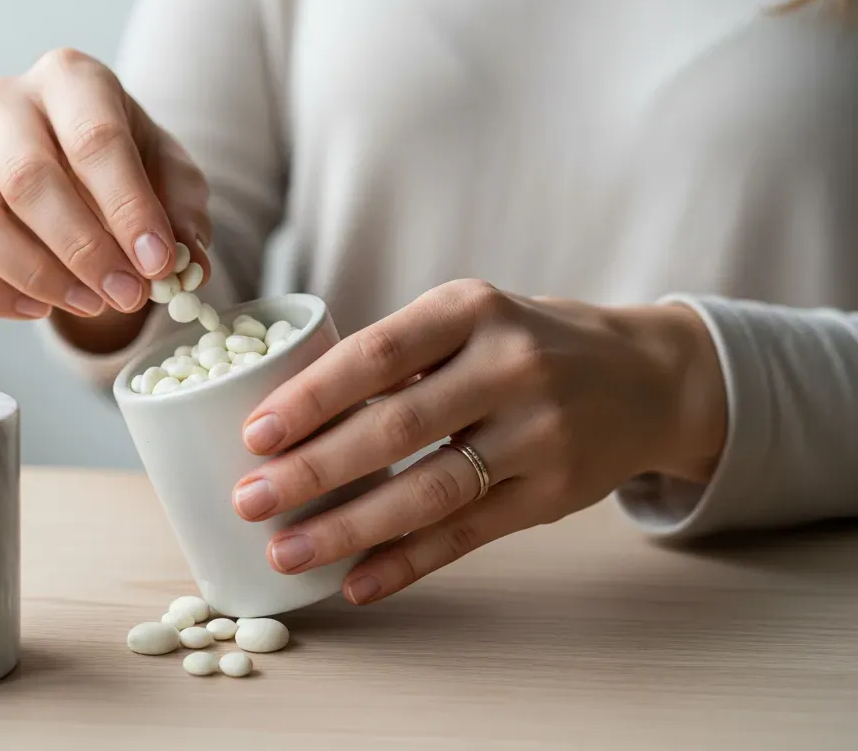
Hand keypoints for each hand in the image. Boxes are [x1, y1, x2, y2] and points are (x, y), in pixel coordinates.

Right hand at [0, 48, 209, 325]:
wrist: (84, 174)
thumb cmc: (130, 168)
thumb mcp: (174, 179)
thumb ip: (183, 215)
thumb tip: (188, 263)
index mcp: (70, 78)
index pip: (93, 138)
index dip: (127, 207)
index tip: (158, 262)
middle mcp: (5, 105)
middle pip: (27, 178)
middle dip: (84, 249)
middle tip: (129, 295)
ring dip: (38, 276)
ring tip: (92, 304)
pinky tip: (40, 308)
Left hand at [231, 280, 726, 604]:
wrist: (644, 377)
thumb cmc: (524, 344)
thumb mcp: (469, 319)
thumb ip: (398, 356)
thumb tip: (291, 415)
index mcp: (471, 309)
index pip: (376, 353)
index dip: (310, 396)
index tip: (254, 434)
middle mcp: (510, 366)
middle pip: (396, 427)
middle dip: (312, 470)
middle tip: (248, 501)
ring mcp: (539, 433)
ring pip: (430, 491)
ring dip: (349, 529)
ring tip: (286, 552)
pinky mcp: (554, 493)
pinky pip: (468, 535)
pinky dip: (407, 563)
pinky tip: (357, 583)